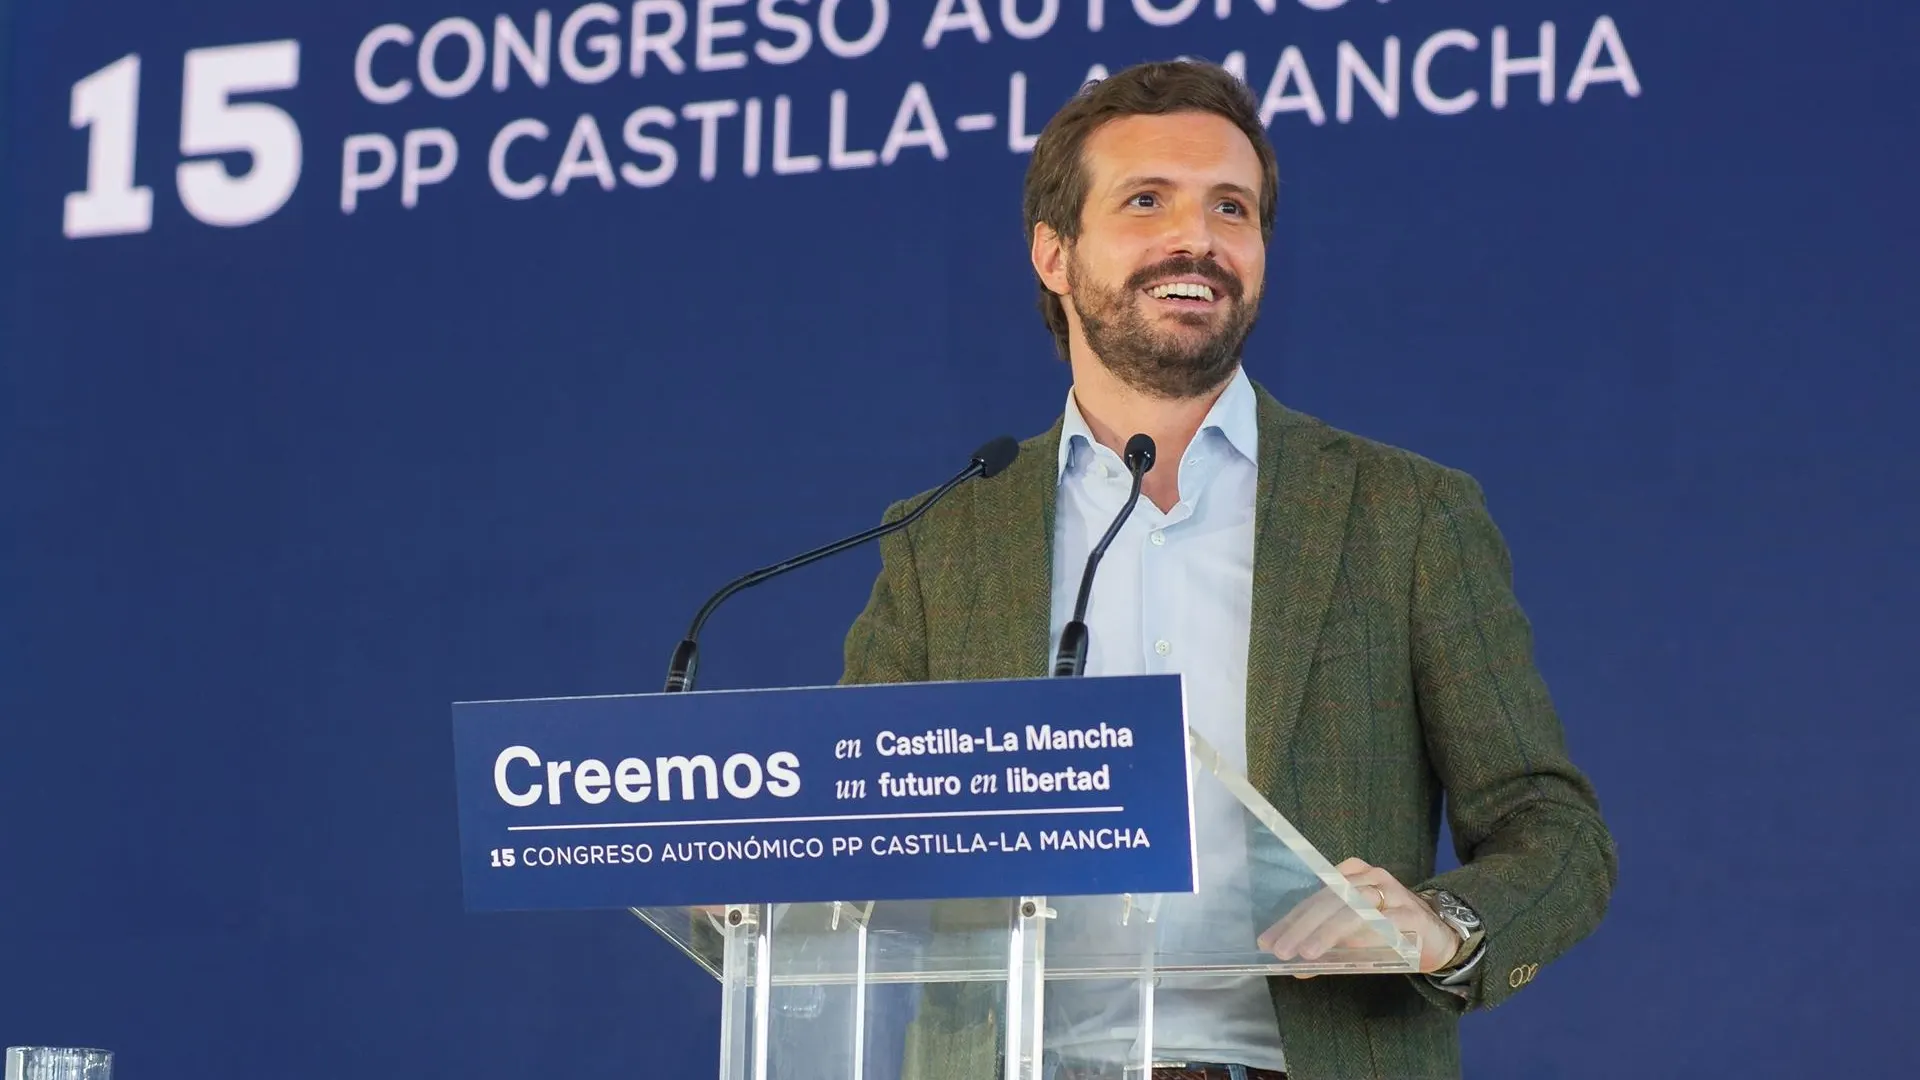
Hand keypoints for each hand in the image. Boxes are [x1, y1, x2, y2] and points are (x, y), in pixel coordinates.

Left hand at [1256, 857, 1460, 976]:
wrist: (1442, 935)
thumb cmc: (1391, 931)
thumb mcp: (1357, 934)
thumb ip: (1328, 944)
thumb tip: (1295, 965)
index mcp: (1352, 876)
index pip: (1314, 897)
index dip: (1290, 919)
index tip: (1268, 940)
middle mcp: (1370, 879)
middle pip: (1329, 900)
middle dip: (1301, 926)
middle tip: (1281, 950)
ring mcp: (1391, 894)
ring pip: (1352, 909)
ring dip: (1326, 932)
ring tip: (1306, 953)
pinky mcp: (1410, 915)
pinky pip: (1382, 924)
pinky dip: (1361, 939)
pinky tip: (1345, 953)